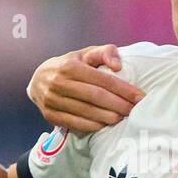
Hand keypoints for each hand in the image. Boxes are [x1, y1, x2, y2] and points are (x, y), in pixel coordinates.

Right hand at [27, 44, 144, 132]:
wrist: (37, 79)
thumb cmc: (69, 66)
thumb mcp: (85, 54)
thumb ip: (104, 52)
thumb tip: (118, 65)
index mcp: (70, 66)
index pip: (102, 80)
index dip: (124, 89)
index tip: (140, 97)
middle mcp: (59, 83)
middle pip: (96, 97)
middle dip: (119, 105)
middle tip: (134, 110)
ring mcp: (52, 100)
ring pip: (86, 112)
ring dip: (107, 117)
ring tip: (122, 118)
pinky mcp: (49, 115)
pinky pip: (74, 123)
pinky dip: (92, 126)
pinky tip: (104, 125)